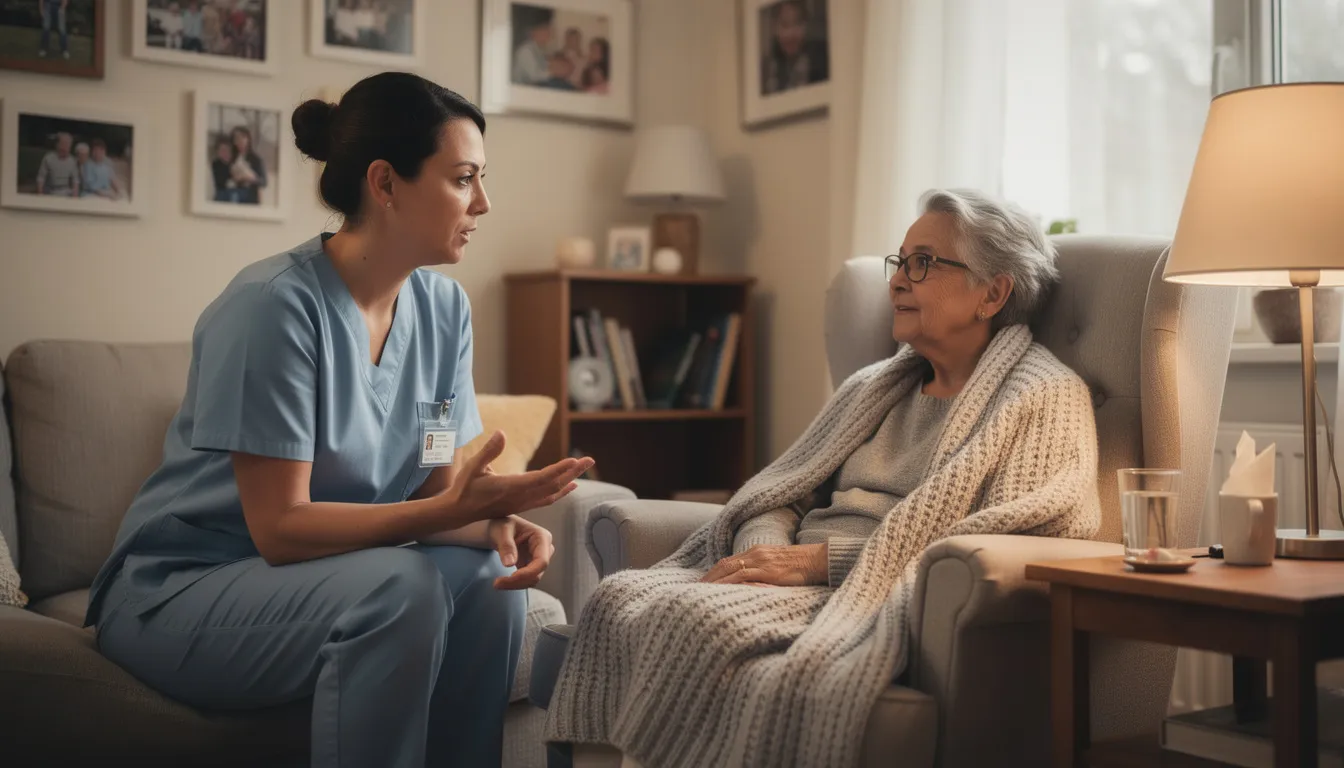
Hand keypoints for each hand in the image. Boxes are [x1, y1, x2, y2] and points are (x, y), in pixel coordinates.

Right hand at [444, 431, 593, 524]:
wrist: (458, 513)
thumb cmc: (464, 487)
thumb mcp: (473, 466)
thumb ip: (489, 451)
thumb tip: (501, 433)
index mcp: (510, 486)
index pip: (541, 478)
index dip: (559, 470)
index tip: (575, 461)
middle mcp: (520, 497)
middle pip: (553, 485)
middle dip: (572, 472)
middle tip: (590, 460)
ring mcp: (522, 503)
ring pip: (553, 492)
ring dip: (570, 480)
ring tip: (584, 467)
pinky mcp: (522, 505)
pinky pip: (547, 499)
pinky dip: (561, 492)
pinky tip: (571, 485)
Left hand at [486, 516, 553, 589]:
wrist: (496, 528)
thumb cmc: (500, 524)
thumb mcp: (501, 531)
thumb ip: (506, 545)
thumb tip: (510, 564)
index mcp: (542, 537)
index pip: (542, 561)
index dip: (528, 573)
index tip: (510, 577)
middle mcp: (545, 549)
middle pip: (537, 573)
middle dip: (519, 581)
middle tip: (497, 584)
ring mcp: (539, 559)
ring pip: (532, 580)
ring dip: (516, 585)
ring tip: (497, 583)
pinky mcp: (531, 567)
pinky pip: (526, 580)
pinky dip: (515, 584)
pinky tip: (502, 582)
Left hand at [700, 544, 827, 586]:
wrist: (819, 560)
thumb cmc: (802, 566)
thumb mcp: (779, 566)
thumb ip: (764, 572)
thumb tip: (752, 585)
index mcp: (757, 552)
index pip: (728, 562)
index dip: (713, 572)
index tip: (701, 583)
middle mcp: (755, 554)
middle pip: (723, 565)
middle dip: (708, 577)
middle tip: (693, 590)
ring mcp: (761, 562)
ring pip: (729, 570)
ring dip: (713, 582)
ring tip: (700, 593)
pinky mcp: (768, 571)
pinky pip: (743, 577)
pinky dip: (728, 584)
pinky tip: (719, 592)